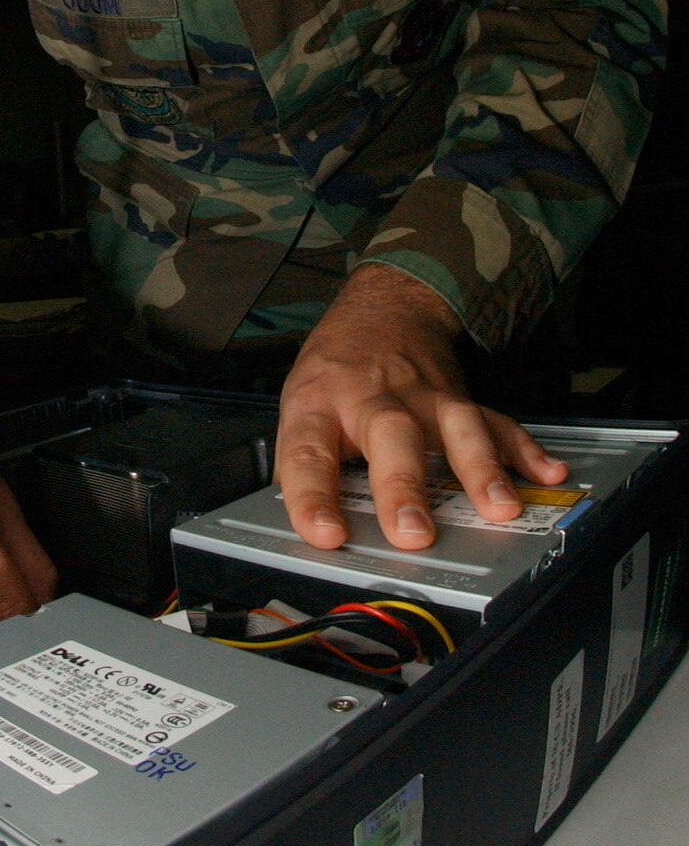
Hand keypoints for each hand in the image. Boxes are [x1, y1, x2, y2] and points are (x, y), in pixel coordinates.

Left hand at [275, 266, 567, 550]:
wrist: (383, 310)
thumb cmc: (335, 371)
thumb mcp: (299, 409)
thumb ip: (305, 468)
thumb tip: (317, 531)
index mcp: (320, 404)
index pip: (309, 455)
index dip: (314, 497)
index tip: (327, 534)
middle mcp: (373, 398)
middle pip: (389, 435)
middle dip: (402, 485)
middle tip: (412, 532)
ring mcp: (423, 396)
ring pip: (454, 426)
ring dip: (478, 469)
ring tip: (499, 508)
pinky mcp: (460, 398)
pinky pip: (495, 422)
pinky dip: (523, 449)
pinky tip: (546, 472)